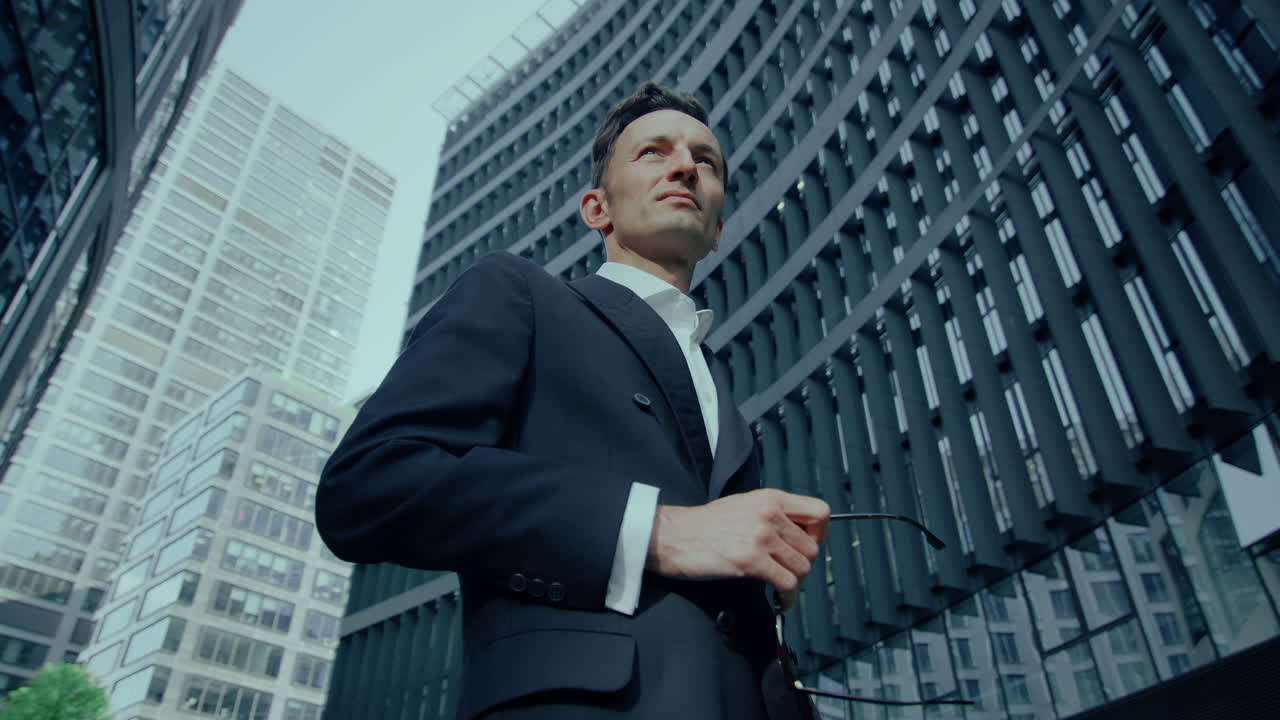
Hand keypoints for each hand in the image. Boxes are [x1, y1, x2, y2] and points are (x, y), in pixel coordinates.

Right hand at [646, 488, 829, 595]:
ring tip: (782, 585)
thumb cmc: (704, 524)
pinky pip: (787, 583)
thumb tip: (797, 533)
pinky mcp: (751, 561)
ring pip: (802, 567)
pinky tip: (780, 599)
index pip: (819, 512)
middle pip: (812, 547)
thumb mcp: (744, 505)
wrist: (673, 536)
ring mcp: (760, 537)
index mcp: (770, 498)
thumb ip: (773, 514)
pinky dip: (788, 597)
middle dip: (803, 563)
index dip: (820, 533)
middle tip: (789, 571)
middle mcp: (769, 515)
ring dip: (795, 582)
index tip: (809, 544)